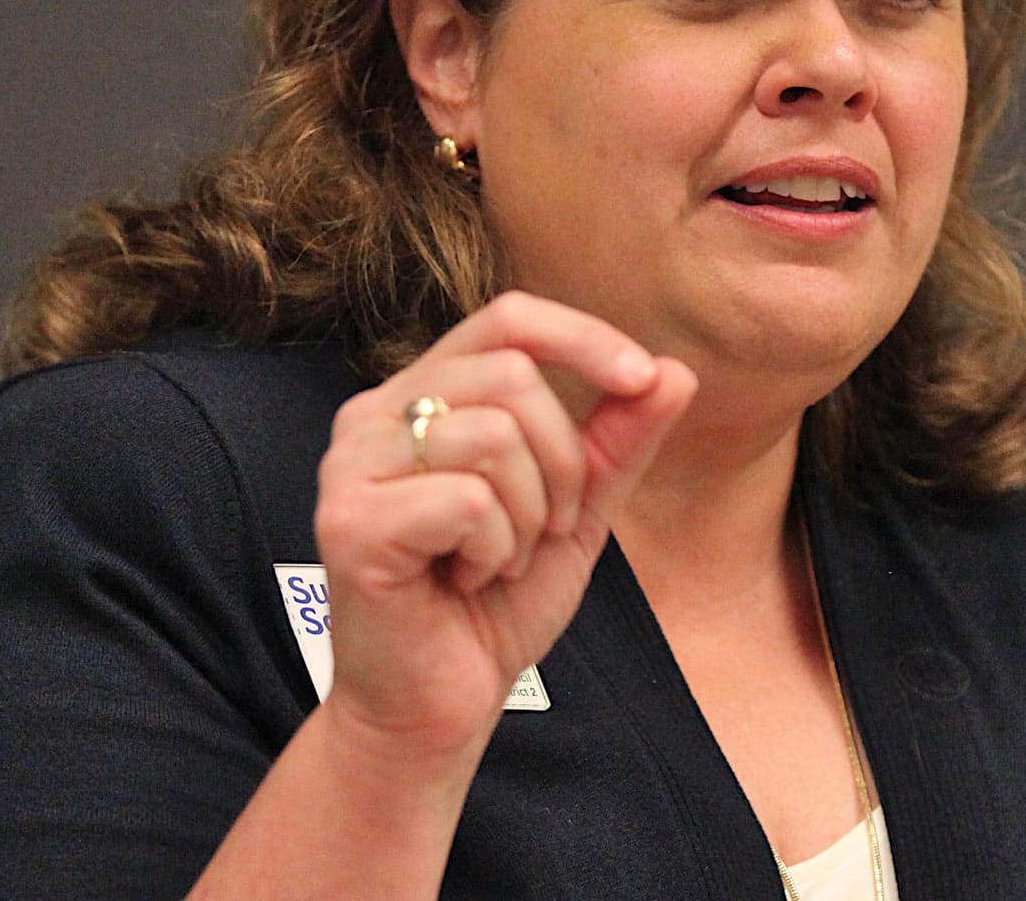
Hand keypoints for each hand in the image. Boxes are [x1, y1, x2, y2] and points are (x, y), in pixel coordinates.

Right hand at [311, 291, 694, 762]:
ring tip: (499, 560)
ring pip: (493, 436)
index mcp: (424, 395)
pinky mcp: (349, 521)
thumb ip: (619, 440)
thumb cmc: (496, 603)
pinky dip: (494, 550)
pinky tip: (465, 581)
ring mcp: (351, 465)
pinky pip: (468, 500)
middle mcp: (374, 415)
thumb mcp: (579, 510)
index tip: (641, 379)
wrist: (439, 706)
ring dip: (528, 515)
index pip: (509, 318)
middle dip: (564, 462)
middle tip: (548, 530)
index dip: (583, 338)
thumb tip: (675, 371)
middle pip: (511, 376)